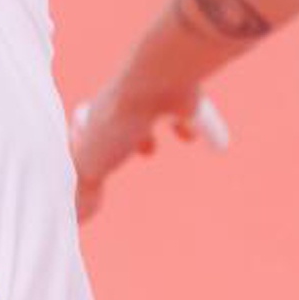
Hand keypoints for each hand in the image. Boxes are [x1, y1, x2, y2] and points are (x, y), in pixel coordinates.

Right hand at [69, 86, 206, 222]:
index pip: (88, 129)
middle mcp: (127, 102)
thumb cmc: (119, 121)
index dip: (86, 140)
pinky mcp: (186, 97)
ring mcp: (158, 97)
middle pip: (125, 117)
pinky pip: (196, 113)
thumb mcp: (90, 164)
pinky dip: (207, 128)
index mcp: (100, 117)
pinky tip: (218, 146)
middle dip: (132, 135)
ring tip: (173, 142)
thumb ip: (84, 191)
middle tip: (143, 150)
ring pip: (159, 110)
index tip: (94, 160)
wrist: (155, 81)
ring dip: (164, 127)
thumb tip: (80, 218)